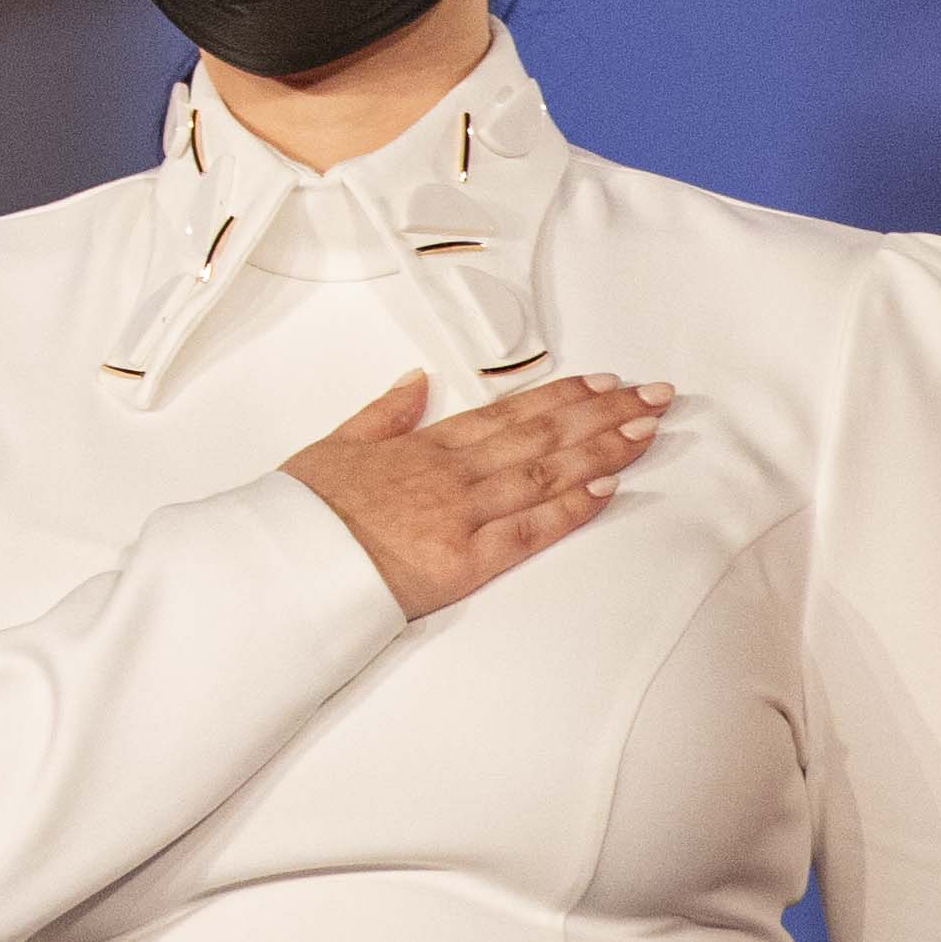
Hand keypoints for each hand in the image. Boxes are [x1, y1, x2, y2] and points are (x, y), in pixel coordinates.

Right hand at [281, 370, 665, 619]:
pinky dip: (570, 508)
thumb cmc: (303, 511)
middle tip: (655, 395)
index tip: (603, 381)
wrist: (285, 563)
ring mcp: (463, 514)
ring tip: (647, 431)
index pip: (507, 412)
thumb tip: (416, 379)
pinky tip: (609, 489)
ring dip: (602, 450)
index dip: (561, 396)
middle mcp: (453, 473)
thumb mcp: (334, 445)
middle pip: (542, 435)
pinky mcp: (466, 561)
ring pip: (545, 473)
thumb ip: (383, 412)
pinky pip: (529, 530)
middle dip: (603, 413)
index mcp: (423, 445)